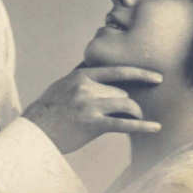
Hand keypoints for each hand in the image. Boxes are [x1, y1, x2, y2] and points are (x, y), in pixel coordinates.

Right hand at [23, 66, 161, 153]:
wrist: (34, 131)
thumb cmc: (49, 109)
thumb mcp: (63, 85)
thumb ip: (81, 75)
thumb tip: (92, 61)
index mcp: (82, 76)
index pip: (118, 71)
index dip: (141, 73)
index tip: (157, 76)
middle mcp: (87, 88)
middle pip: (122, 93)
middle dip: (127, 104)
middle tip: (128, 114)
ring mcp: (90, 105)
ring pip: (126, 105)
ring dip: (135, 113)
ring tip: (137, 120)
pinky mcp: (92, 124)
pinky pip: (123, 124)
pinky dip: (142, 126)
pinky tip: (155, 127)